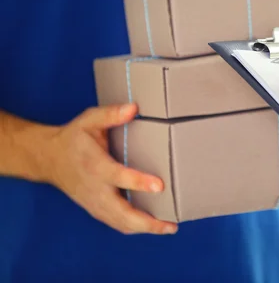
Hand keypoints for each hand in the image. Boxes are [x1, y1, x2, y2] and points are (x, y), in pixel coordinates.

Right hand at [45, 103, 177, 234]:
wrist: (49, 158)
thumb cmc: (74, 137)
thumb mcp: (89, 120)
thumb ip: (111, 114)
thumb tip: (134, 108)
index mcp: (95, 165)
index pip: (118, 176)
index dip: (138, 182)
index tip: (160, 185)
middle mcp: (95, 188)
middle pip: (121, 213)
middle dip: (146, 222)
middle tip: (171, 224)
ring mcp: (94, 203)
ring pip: (120, 223)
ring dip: (144, 228)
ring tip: (169, 227)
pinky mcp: (96, 209)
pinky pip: (116, 223)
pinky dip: (134, 228)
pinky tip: (153, 226)